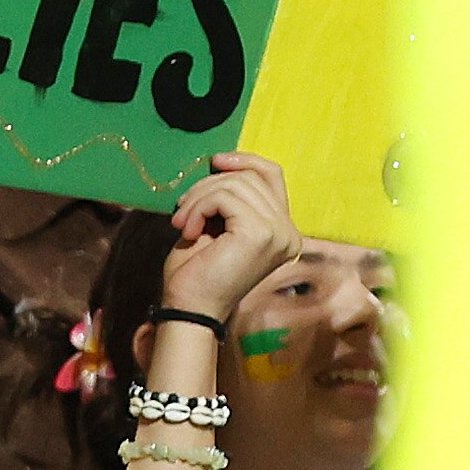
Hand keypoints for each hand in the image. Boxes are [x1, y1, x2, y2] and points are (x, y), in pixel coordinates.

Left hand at [157, 152, 298, 324]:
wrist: (189, 308)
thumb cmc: (197, 272)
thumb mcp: (216, 225)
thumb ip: (228, 198)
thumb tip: (223, 162)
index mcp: (282, 230)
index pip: (272, 176)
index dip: (245, 160)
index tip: (215, 161)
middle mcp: (288, 232)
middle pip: (250, 178)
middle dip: (207, 186)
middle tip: (181, 211)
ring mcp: (279, 232)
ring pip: (235, 184)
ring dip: (198, 199)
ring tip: (181, 223)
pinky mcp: (261, 233)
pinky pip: (225, 197)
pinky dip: (199, 207)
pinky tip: (187, 230)